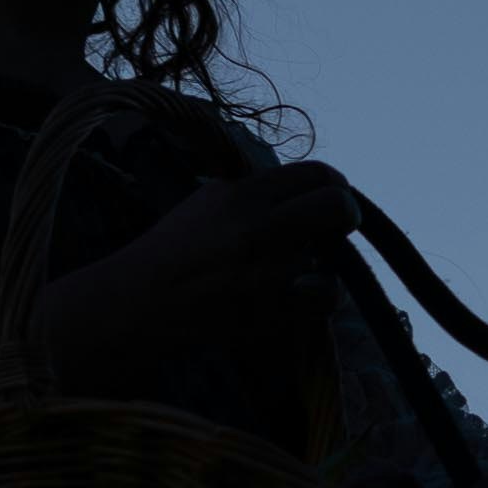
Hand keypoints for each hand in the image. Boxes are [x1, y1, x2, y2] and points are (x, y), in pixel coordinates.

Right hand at [59, 159, 360, 350]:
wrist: (142, 300)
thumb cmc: (175, 246)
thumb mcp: (210, 197)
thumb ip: (258, 188)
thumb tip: (305, 184)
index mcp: (243, 194)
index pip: (317, 174)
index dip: (335, 183)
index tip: (332, 192)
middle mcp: (258, 229)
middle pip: (339, 208)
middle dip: (346, 214)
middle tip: (335, 224)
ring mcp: (267, 274)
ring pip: (332, 258)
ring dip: (323, 259)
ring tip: (298, 263)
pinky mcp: (271, 313)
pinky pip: (327, 297)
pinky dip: (322, 293)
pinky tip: (305, 290)